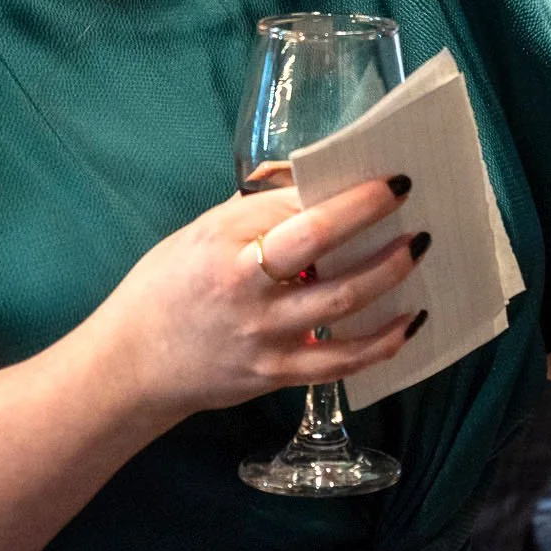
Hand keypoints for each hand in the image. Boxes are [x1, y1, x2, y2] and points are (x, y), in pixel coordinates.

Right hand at [90, 177, 424, 420]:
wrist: (132, 365)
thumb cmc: (167, 286)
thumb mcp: (201, 232)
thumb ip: (256, 212)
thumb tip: (318, 185)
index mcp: (223, 242)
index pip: (294, 206)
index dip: (344, 190)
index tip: (385, 175)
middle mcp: (245, 286)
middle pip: (319, 245)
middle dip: (370, 216)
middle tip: (410, 197)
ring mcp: (263, 335)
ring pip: (341, 303)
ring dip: (388, 272)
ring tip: (419, 248)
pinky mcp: (276, 374)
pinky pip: (340, 361)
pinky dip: (381, 342)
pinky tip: (410, 321)